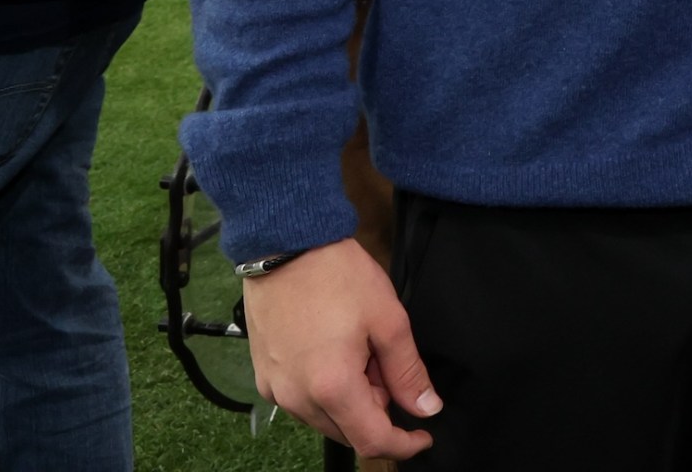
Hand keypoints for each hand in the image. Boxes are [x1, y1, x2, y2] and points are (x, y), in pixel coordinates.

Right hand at [241, 238, 441, 458]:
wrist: (285, 246)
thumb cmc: (338, 277)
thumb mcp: (388, 320)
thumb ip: (408, 371)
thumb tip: (426, 407)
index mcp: (331, 387)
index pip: (372, 440)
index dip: (403, 443)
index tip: (423, 435)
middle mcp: (297, 399)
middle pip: (349, 430)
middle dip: (377, 407)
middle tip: (385, 361)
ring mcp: (276, 390)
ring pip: (326, 418)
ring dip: (352, 398)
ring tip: (360, 349)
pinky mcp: (265, 378)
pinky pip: (304, 401)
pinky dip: (327, 389)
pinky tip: (335, 351)